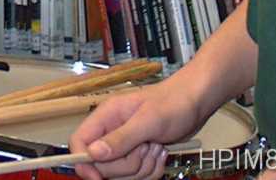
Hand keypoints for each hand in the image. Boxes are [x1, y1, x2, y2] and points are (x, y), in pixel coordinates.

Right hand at [69, 81, 204, 179]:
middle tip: (145, 147)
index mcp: (106, 117)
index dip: (84, 162)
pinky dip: (152, 170)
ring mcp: (125, 145)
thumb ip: (120, 138)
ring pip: (122, 174)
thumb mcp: (148, 121)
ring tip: (155, 146)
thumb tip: (93, 154)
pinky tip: (160, 152)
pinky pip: (138, 176)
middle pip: (101, 165)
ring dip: (142, 167)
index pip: (79, 142)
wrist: (196, 102)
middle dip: (126, 165)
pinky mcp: (139, 156)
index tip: (98, 177)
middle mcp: (111, 132)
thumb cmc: (173, 103)